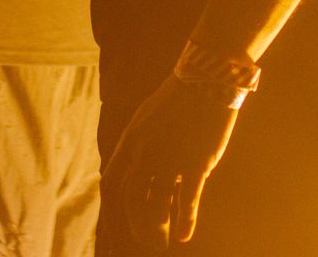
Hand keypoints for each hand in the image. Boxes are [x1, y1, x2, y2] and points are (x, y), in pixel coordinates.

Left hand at [106, 73, 240, 248]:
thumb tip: (131, 169)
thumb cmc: (179, 98)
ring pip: (157, 205)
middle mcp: (146, 152)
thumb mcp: (146, 118)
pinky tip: (184, 235)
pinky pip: (187, 201)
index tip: (116, 225)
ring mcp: (170, 158)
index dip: (110, 207)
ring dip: (158, 227)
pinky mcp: (196, 163)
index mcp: (131, 140)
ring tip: (163, 240)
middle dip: (134, 224)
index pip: (110, 182)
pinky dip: (184, 221)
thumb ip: (137, 145)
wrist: (207, 78)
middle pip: (130, 199)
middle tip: (144, 239)